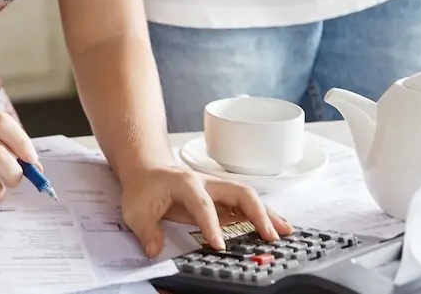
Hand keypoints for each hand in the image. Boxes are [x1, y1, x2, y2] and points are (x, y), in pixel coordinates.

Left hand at [118, 164, 294, 257]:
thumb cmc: (144, 188)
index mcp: (186, 184)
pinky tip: (276, 229)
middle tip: (269, 236)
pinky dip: (263, 216)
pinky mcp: (222, 198)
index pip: (203, 205)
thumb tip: (155, 250)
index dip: (212, 225)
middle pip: (239, 192)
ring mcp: (217, 189)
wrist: (147, 171)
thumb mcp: (135, 210)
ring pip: (248, 197)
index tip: (219, 246)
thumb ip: (146, 231)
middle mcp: (207, 183)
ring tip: (285, 232)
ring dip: (268, 214)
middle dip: (257, 213)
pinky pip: (246, 206)